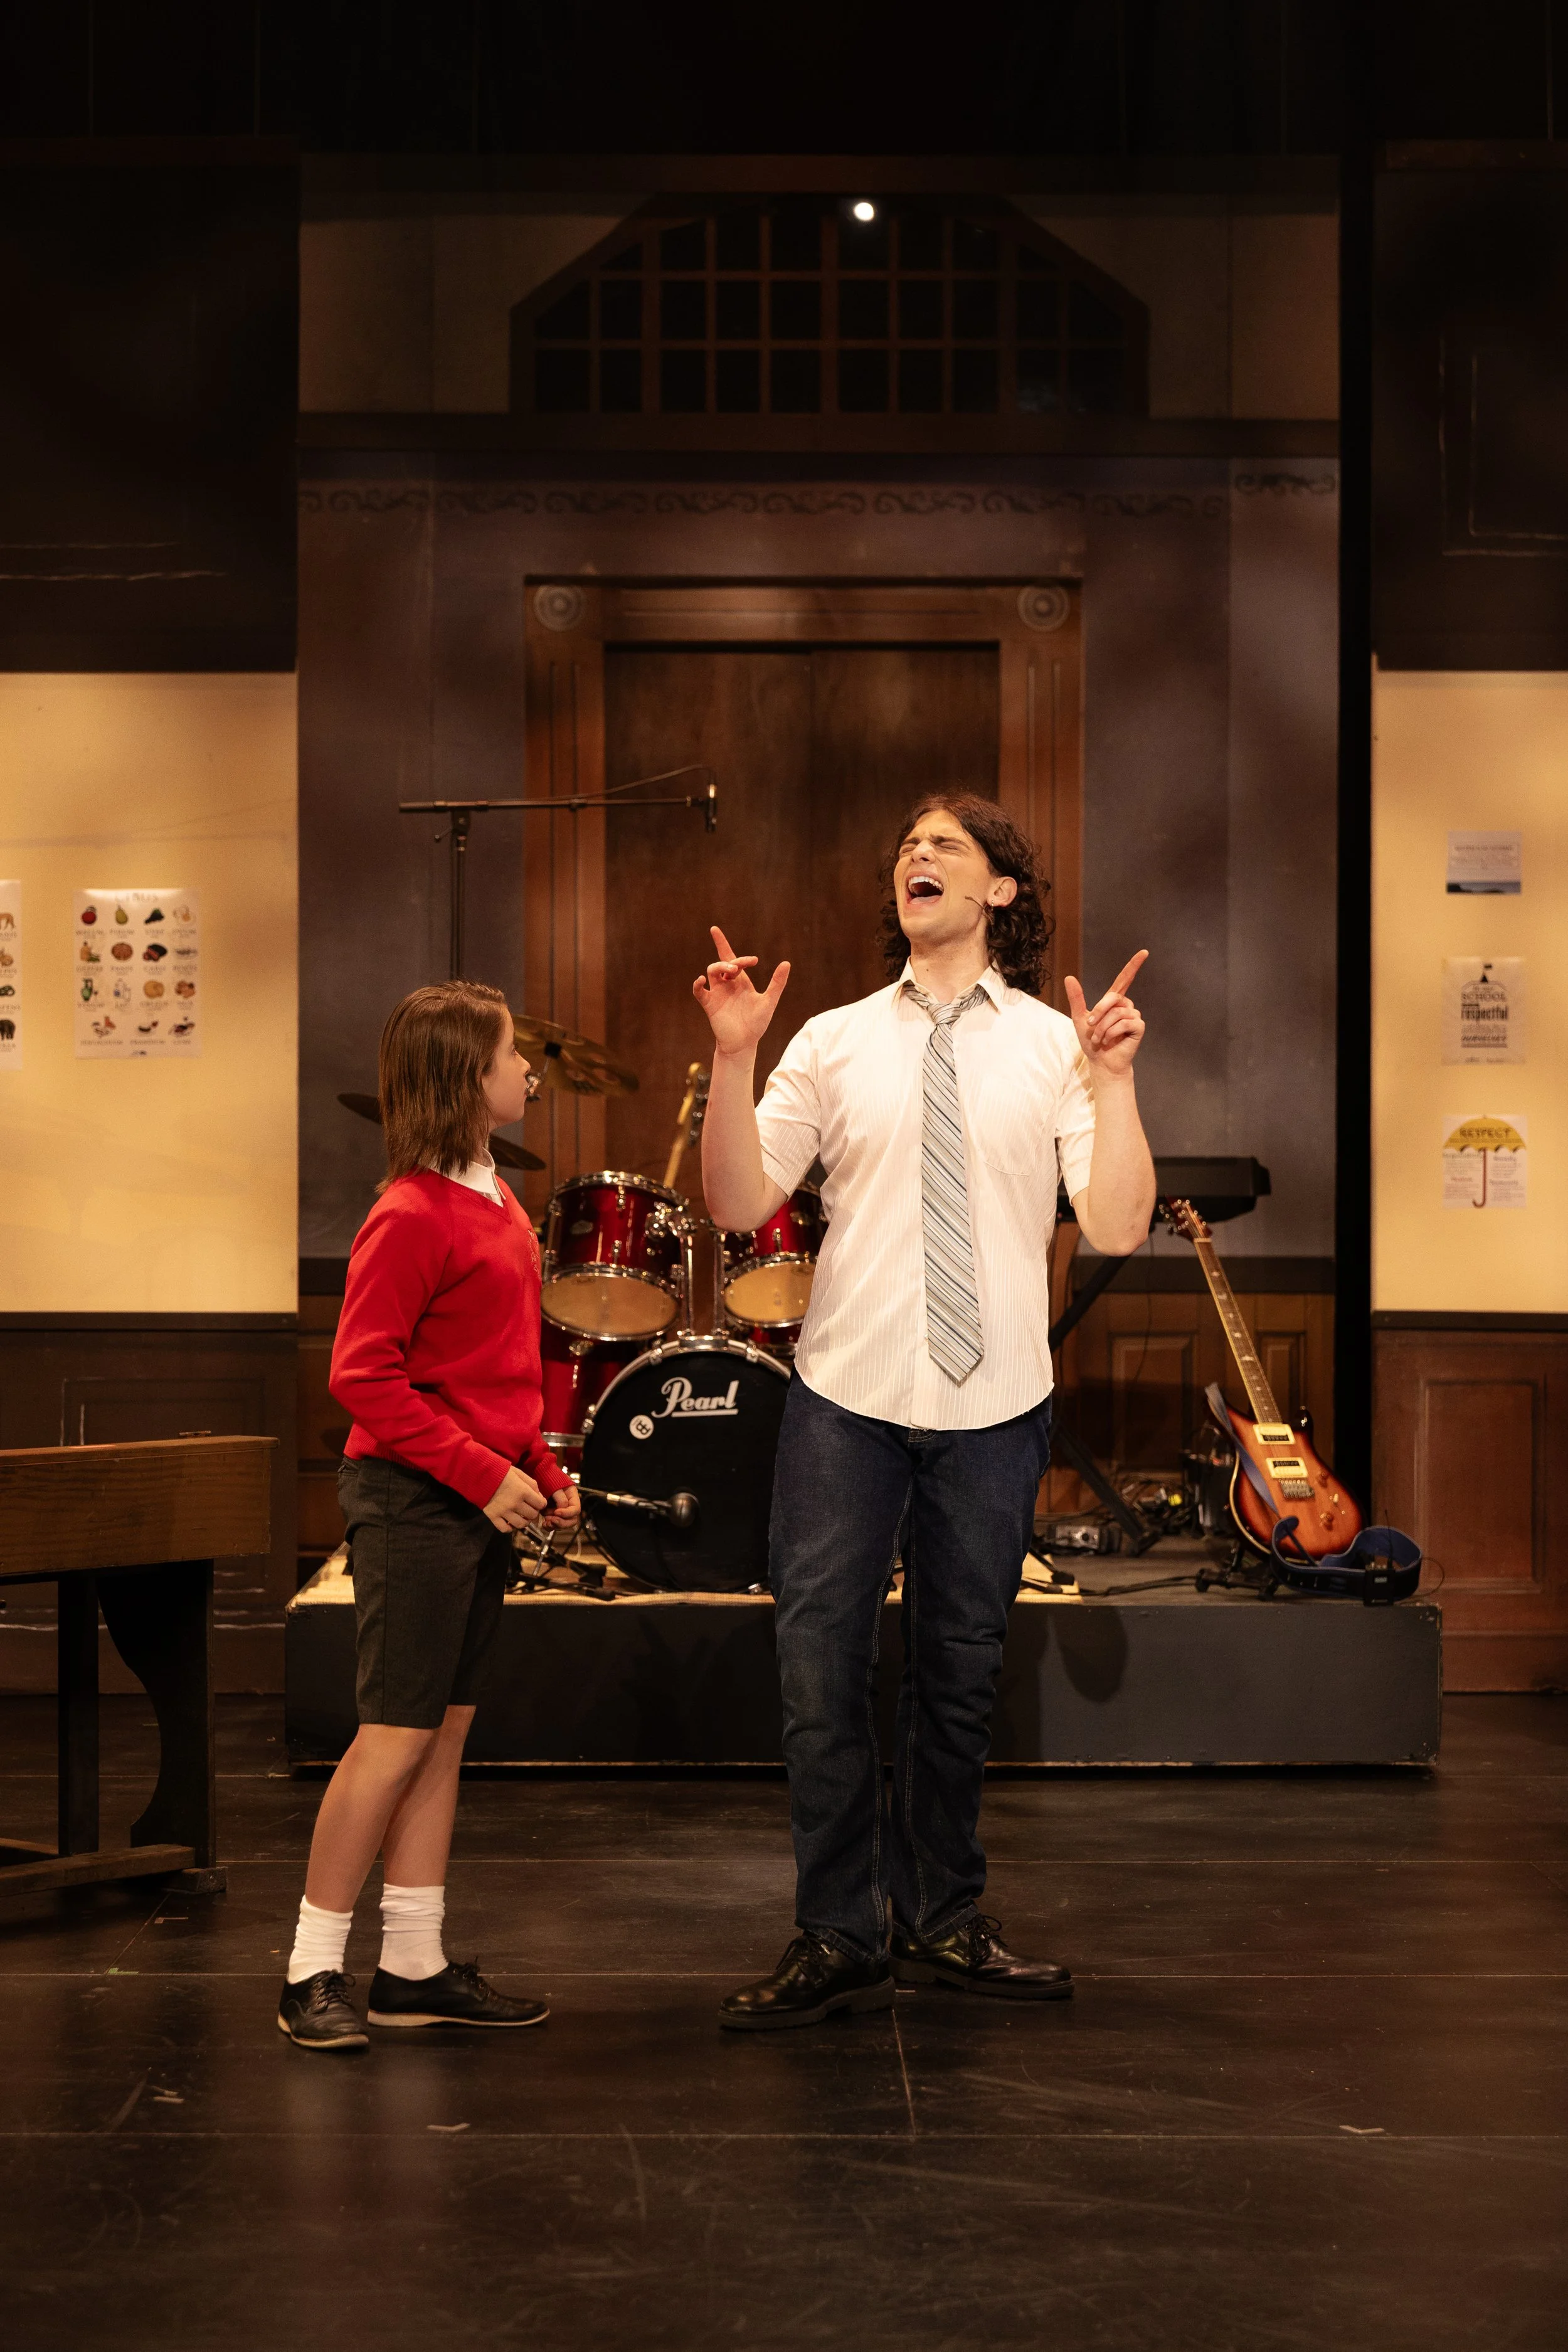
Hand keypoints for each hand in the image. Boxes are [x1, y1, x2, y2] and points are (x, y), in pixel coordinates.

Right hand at [483, 1464, 547, 1531]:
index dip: (541, 1503)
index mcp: (523, 1491)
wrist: (480, 1474)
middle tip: (529, 1508)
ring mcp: (504, 1511)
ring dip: (524, 1522)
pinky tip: (510, 1522)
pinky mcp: (493, 1517)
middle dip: (534, 1512)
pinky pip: (505, 1529)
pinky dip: (510, 1528)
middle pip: (533, 1515)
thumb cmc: (502, 1472)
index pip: (541, 1504)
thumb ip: (532, 1485)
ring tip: (522, 1516)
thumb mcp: (520, 1474)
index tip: (538, 1501)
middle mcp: (515, 1503)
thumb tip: (540, 1497)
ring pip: (521, 1525)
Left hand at [540, 1482, 580, 1537]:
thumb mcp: (556, 1485)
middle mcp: (567, 1505)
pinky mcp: (551, 1513)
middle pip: (571, 1519)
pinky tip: (544, 1524)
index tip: (557, 1512)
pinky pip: (553, 1523)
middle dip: (562, 1522)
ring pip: (562, 1523)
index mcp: (572, 1496)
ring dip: (555, 1525)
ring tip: (546, 1521)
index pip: (575, 1509)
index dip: (567, 1513)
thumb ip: (560, 1498)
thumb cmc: (548, 1477)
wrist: (538, 1474)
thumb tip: (562, 1509)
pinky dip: (549, 1525)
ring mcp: (559, 1510)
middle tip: (552, 1520)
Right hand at [692, 926, 789, 1057]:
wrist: (744, 1043)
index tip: (755, 960)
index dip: (735, 948)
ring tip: (731, 971)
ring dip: (719, 967)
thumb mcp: (769, 1001)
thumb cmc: (757, 1023)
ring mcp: (718, 993)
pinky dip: (697, 985)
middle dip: (732, 962)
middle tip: (739, 969)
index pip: (733, 958)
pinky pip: (699, 992)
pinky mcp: (709, 1004)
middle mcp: (728, 984)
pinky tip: (700, 980)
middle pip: (723, 963)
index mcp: (741, 981)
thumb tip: (787, 962)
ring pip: (712, 971)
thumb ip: (777, 983)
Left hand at [1064, 950, 1148, 1079]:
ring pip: (1116, 1013)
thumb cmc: (1092, 1041)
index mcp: (1114, 1001)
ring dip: (1102, 1028)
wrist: (1100, 1061)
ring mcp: (1134, 1016)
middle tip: (1091, 1026)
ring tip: (1100, 1039)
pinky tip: (1109, 1041)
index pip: (1125, 979)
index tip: (1144, 952)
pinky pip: (1124, 1023)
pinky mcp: (1139, 1027)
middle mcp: (1126, 1006)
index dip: (1134, 965)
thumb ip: (1076, 998)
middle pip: (1113, 997)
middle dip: (1098, 1012)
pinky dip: (1111, 1033)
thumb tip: (1069, 977)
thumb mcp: (1080, 1018)